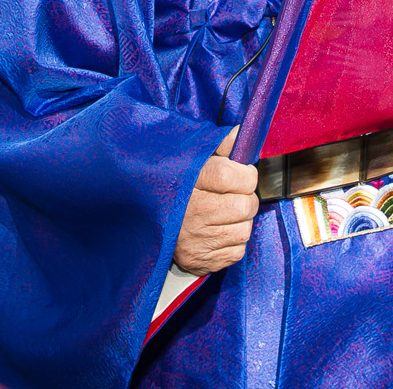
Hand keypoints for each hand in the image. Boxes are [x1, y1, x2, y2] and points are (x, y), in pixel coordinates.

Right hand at [173, 130, 258, 275]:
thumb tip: (242, 132)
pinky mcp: (198, 260)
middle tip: (234, 195)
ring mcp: (195, 240)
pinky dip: (233, 241)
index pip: (232, 176)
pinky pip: (236, 251)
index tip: (241, 174)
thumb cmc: (177, 183)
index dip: (245, 175)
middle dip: (246, 198)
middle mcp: (191, 213)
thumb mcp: (192, 157)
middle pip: (244, 206)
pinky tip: (218, 231)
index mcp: (188, 181)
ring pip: (244, 230)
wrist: (146, 217)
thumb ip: (220, 144)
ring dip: (241, 221)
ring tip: (224, 213)